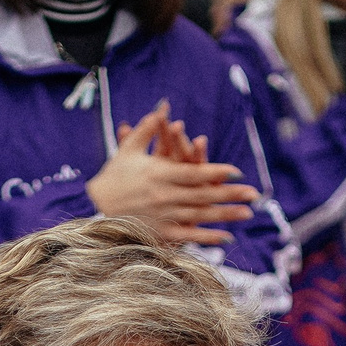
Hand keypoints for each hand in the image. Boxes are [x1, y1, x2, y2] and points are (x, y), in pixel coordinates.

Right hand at [87, 101, 259, 247]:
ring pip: (201, 216)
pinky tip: (227, 237)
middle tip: (254, 194)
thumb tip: (163, 107)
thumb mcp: (128, 151)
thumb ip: (148, 130)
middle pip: (204, 195)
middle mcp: (165, 196)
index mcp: (159, 174)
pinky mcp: (160, 234)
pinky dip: (208, 238)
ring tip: (247, 214)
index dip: (216, 171)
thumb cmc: (112, 178)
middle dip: (230, 194)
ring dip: (226, 216)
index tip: (237, 171)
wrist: (91, 210)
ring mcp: (163, 217)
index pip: (194, 172)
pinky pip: (189, 236)